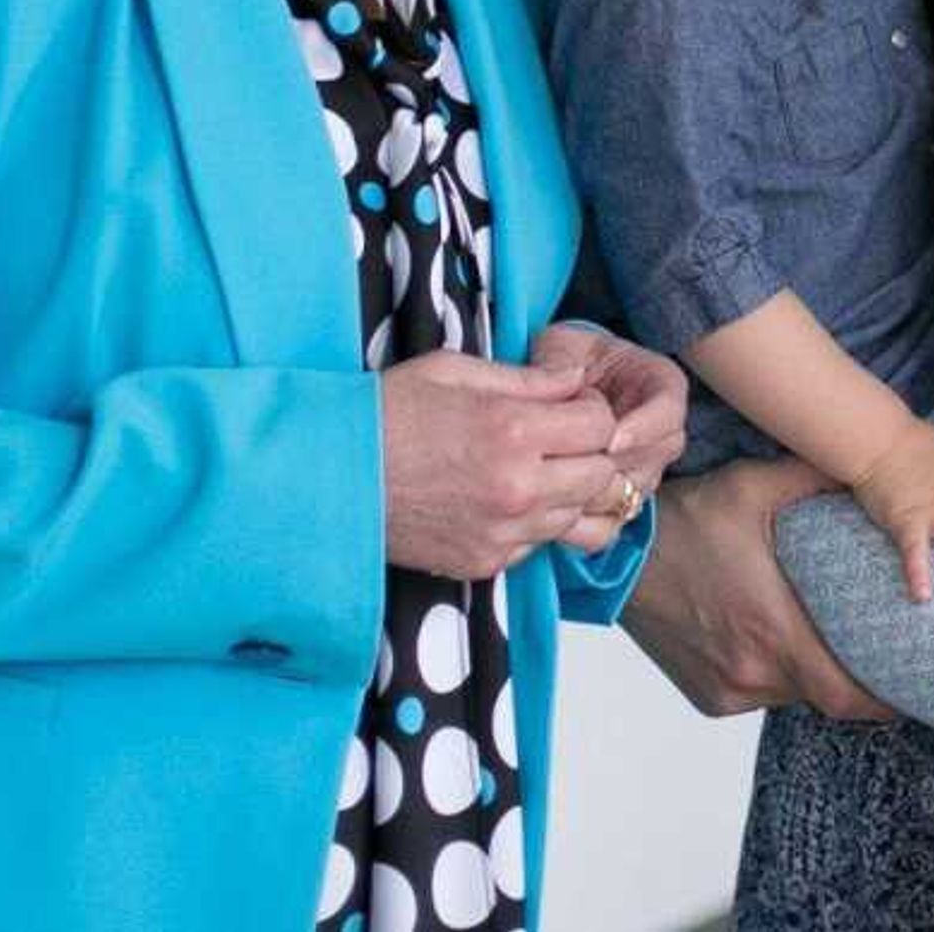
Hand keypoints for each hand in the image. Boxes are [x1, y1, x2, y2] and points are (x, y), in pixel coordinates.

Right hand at [377, 350, 619, 579]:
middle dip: (592, 452)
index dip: (591, 410)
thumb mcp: (455, 371)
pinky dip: (537, 523)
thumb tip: (576, 380)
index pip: (602, 426)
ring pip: (579, 515)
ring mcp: (503, 533)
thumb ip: (527, 379)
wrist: (330, 477)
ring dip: (569, 491)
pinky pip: (540, 544)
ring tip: (536, 469)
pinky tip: (507, 499)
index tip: (571, 405)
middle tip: (562, 437)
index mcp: (514, 430)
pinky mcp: (485, 563)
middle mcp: (518, 488)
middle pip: (603, 476)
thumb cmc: (388, 413)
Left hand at [530, 319, 687, 502]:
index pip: (669, 411)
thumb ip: (558, 360)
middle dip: (617, 461)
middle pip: (658, 455)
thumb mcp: (561, 347)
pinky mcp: (621, 499)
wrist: (558, 389)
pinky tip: (557, 505)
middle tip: (578, 463)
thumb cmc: (566, 360)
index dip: (643, 427)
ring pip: (635, 490)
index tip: (611, 438)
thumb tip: (551, 381)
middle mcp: (662, 430)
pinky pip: (613, 521)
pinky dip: (587, 518)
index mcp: (661, 384)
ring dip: (599, 489)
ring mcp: (645, 468)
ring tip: (561, 481)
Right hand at [620, 453, 892, 721]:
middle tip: (888, 664)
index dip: (885, 700)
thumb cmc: (686, 519)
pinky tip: (781, 643)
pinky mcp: (707, 695)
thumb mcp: (755, 485)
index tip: (914, 685)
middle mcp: (751, 673)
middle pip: (824, 699)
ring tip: (836, 644)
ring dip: (814, 675)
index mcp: (772, 630)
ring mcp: (727, 690)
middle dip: (859, 686)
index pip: (846, 694)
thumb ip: (815, 478)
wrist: (616, 557)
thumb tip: (865, 464)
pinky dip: (778, 676)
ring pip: (792, 696)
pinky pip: (758, 695)